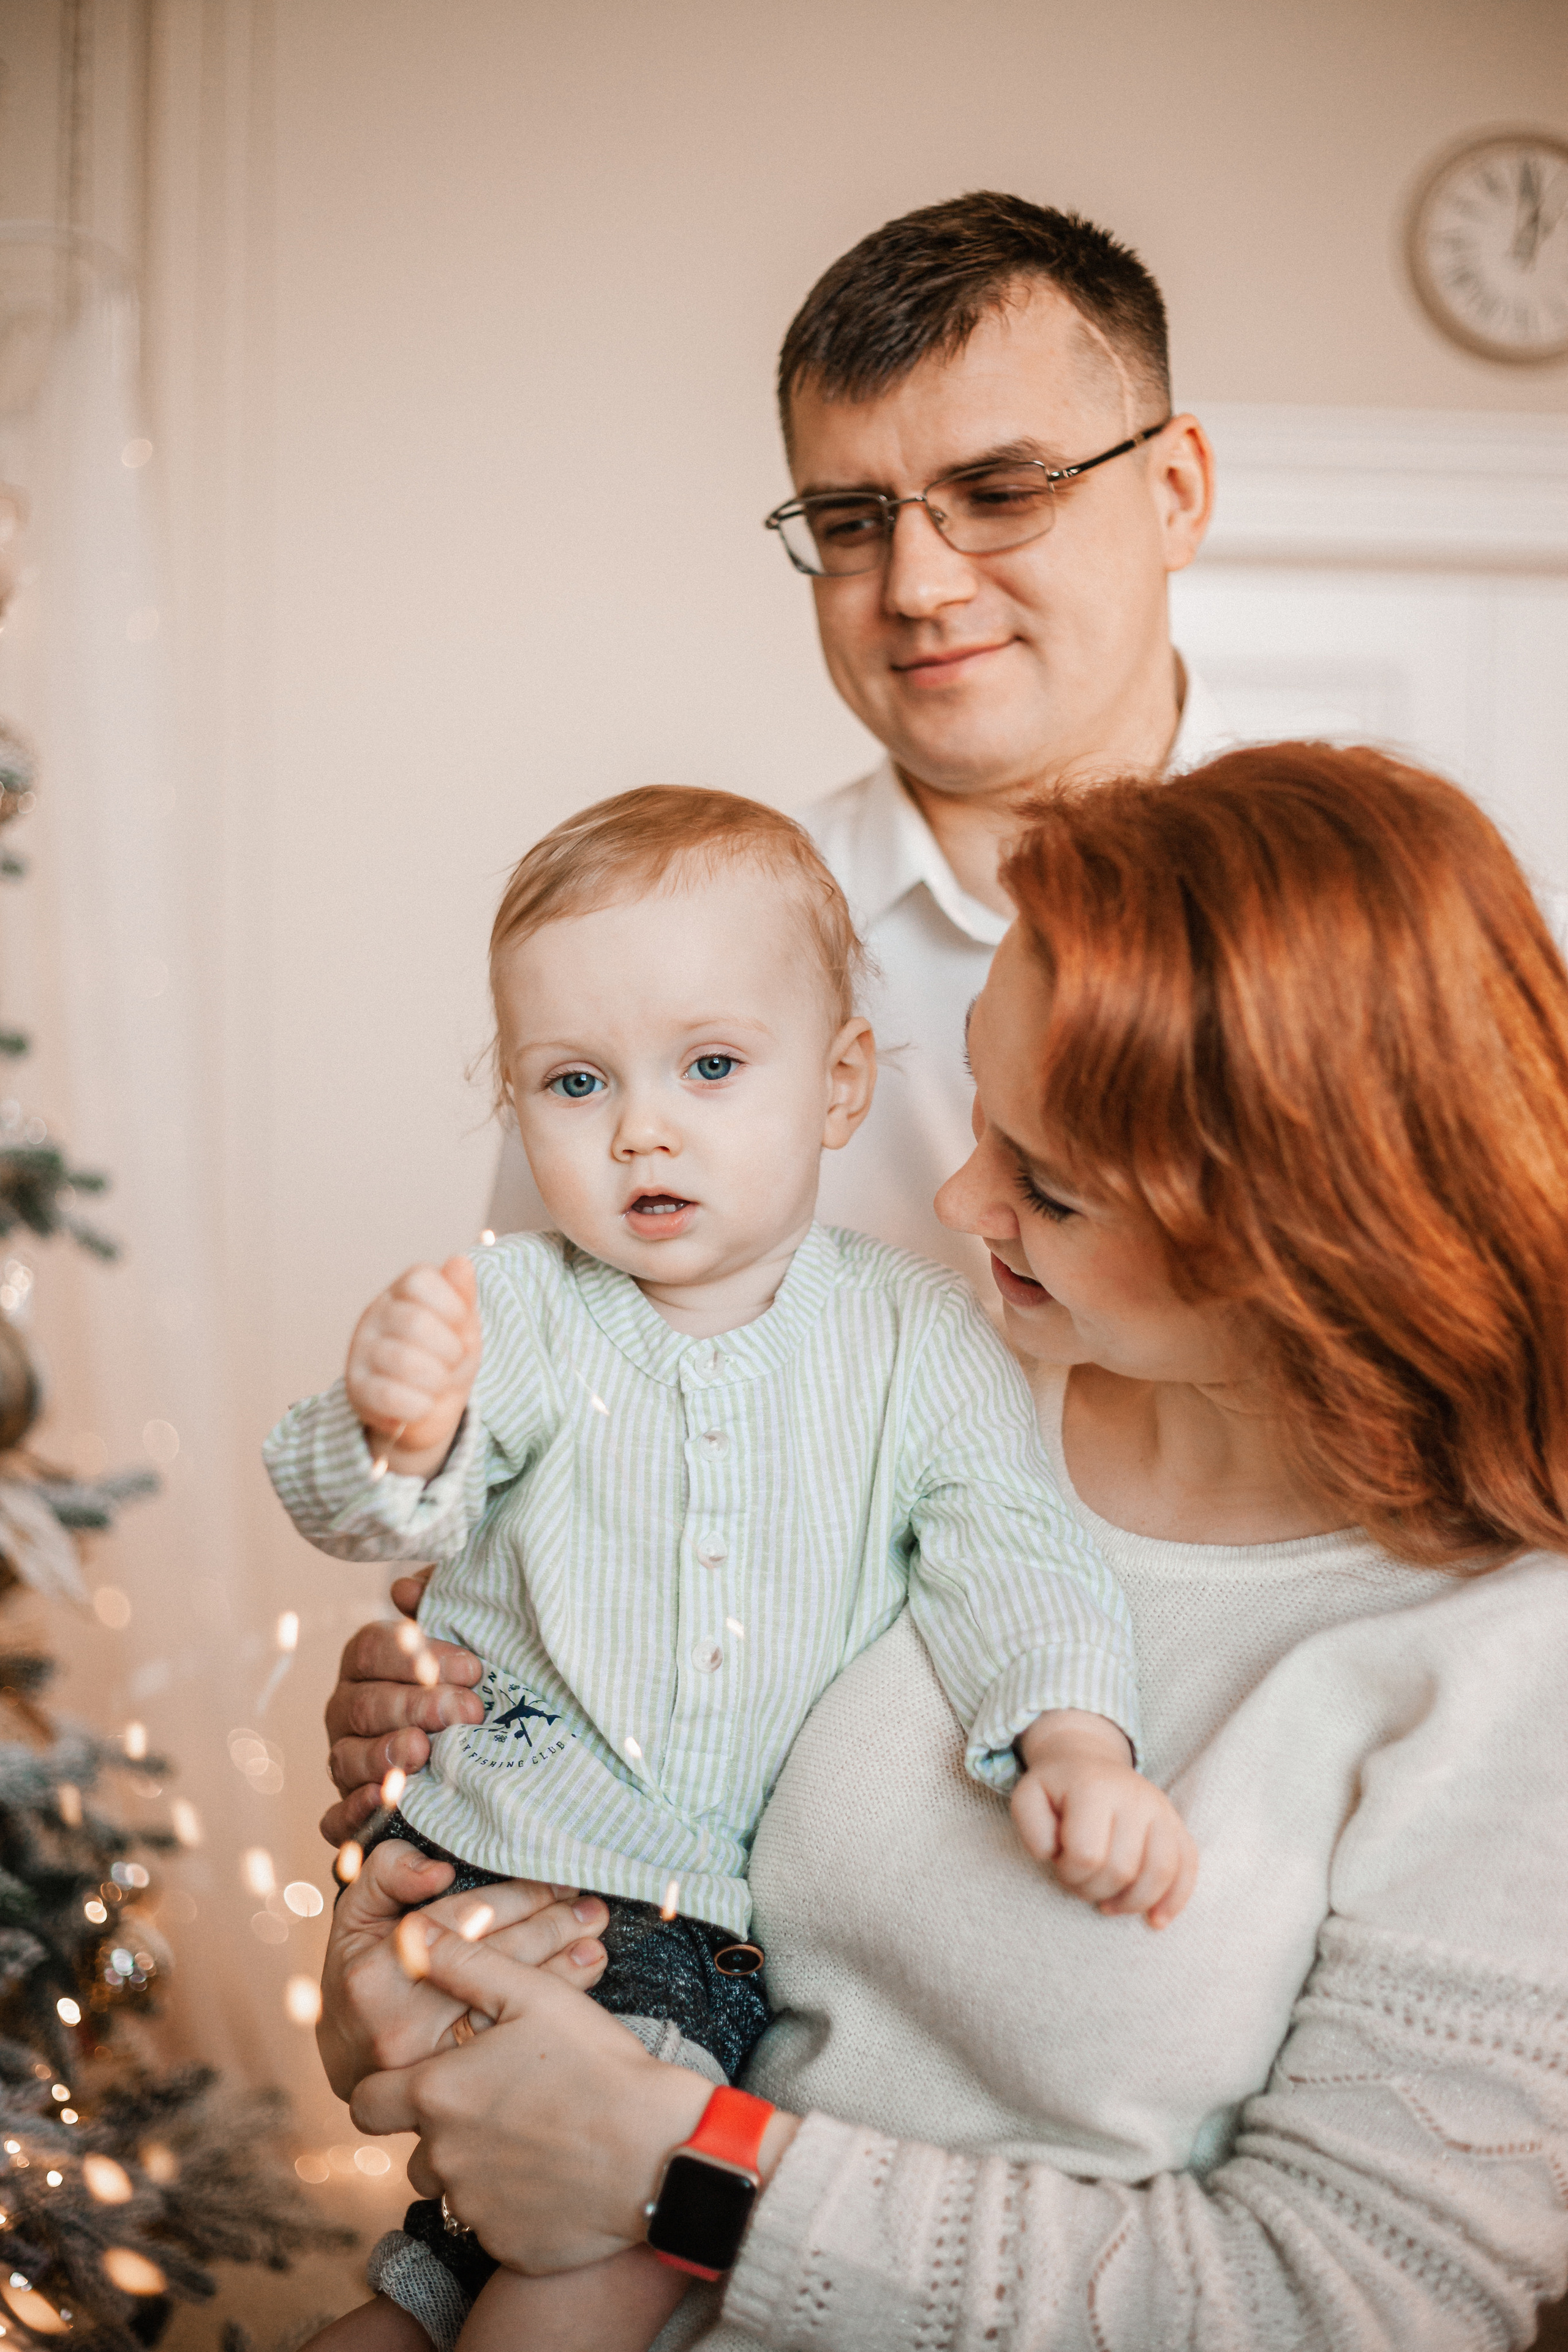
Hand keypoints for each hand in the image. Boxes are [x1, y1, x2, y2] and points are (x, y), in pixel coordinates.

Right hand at [317, 1835, 609, 2099]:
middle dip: (550, 1926)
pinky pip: (514, 2040)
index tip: (557, 1880)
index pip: (462, 1922)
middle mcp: (401, 2023)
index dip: (516, 1897)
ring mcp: (430, 2064)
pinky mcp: (455, 2089)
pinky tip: (584, 1975)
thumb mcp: (357, 1914)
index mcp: (375, 1973)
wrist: (350, 2060)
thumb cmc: (360, 1973)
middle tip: (592, 1906)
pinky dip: (554, 2003)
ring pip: (510, 2004)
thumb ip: (387, 1875)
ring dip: (563, 1965)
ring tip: (595, 1936)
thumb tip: (438, 1871)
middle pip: (494, 1961)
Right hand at [320, 1580, 485, 1845]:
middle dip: (417, 1706)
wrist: (479, 1753)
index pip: (374, 1648)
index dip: (418, 1655)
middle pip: (366, 1703)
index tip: (473, 1667)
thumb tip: (406, 1589)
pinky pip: (336, 1817)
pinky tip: (384, 1800)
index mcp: (366, 1663)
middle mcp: (346, 1709)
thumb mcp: (462, 1638)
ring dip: (385, 1754)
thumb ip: (439, 1602)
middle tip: (465, 1711)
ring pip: (347, 1756)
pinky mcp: (349, 1811)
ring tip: (423, 1752)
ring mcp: (344, 1760)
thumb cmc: (467, 1683)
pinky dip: (355, 1811)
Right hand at [346, 1256, 481, 1476]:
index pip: (421, 1280)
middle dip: (450, 1350)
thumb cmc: (446, 1354)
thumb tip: (460, 1261)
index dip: (452, 1306)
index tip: (460, 1324)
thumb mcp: (463, 1323)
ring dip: (437, 1380)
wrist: (429, 1405)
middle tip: (454, 1360)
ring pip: (404, 1362)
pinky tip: (424, 1403)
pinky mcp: (356, 1388)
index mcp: (402, 1291)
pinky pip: (389, 1396)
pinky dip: (419, 1405)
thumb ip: (462, 1293)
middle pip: (416, 1323)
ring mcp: (361, 1350)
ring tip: (439, 1383)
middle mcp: (375, 1315)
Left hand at [351, 1908, 799, 2273]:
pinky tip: (553, 2172)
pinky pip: (491, 2223)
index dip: (387, 2089)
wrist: (659, 2153)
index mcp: (437, 2095)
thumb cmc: (598, 2065)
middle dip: (437, 2129)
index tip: (423, 2080)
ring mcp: (473, 2209)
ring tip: (529, 2135)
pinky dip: (511, 2202)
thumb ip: (464, 1963)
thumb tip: (411, 1934)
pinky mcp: (505, 2246)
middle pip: (411, 2148)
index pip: (366, 2102)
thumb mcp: (535, 1996)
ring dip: (473, 2166)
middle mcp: (442, 2158)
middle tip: (493, 2104)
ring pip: (450, 2187)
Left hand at [1011, 1709, 1197, 1930]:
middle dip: (1095, 1890)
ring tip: (1109, 1903)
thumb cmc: (1056, 1790)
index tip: (1060, 1866)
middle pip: (1123, 1870)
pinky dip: (1175, 1899)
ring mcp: (1161, 1809)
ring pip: (1161, 1873)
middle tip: (1081, 1882)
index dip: (1069, 1874)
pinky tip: (1155, 1920)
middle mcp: (1135, 1796)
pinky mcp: (1176, 1824)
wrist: (1088, 1761)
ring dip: (1132, 1902)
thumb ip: (1032, 1830)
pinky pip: (1188, 1866)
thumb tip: (1056, 1856)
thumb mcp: (1027, 1798)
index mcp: (1095, 1788)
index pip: (1087, 1856)